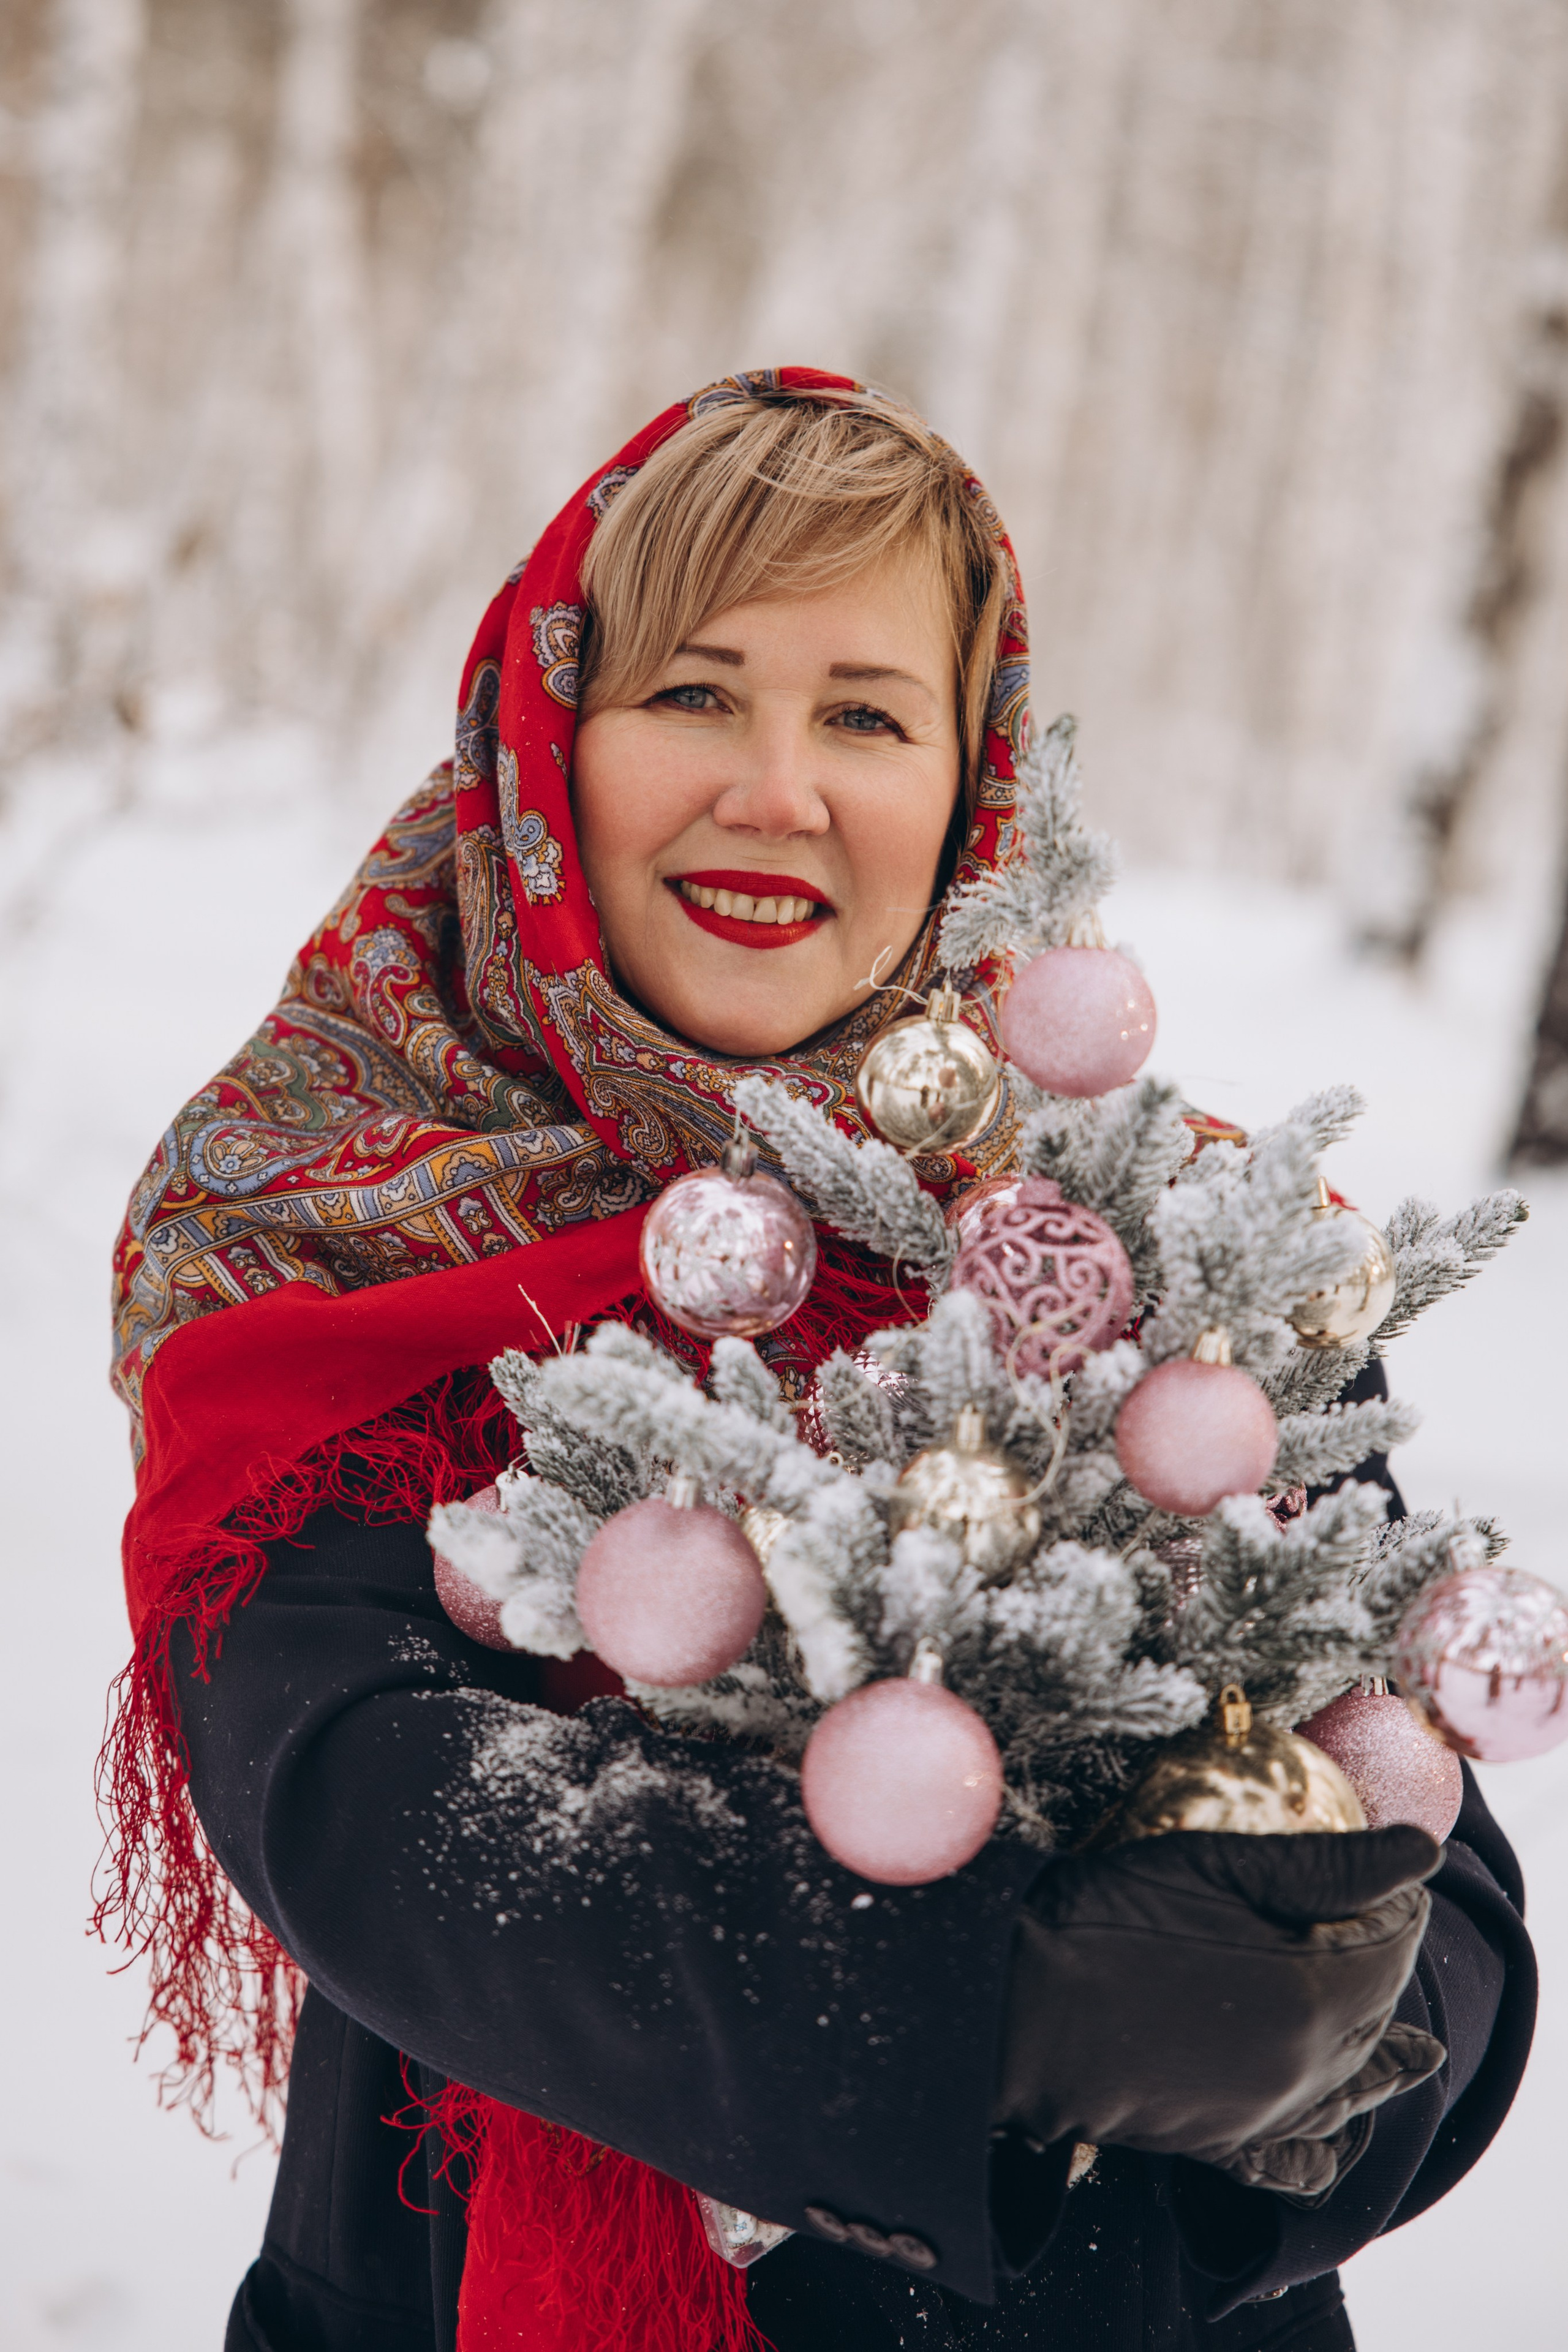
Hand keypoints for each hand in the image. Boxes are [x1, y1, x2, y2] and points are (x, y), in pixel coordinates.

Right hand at [997, 1826, 1443, 2174]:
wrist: (1023, 2004)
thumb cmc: (1110, 1917)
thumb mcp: (1217, 1865)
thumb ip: (1329, 1866)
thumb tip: (1423, 1852)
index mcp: (1314, 1992)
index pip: (1395, 1941)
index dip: (1395, 1897)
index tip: (1384, 1871)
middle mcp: (1306, 2065)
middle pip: (1379, 2010)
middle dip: (1386, 1964)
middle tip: (1373, 1921)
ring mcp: (1265, 2110)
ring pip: (1353, 2084)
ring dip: (1377, 2051)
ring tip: (1415, 2054)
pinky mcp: (1222, 2140)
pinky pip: (1300, 2159)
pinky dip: (1328, 2144)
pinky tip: (1335, 2133)